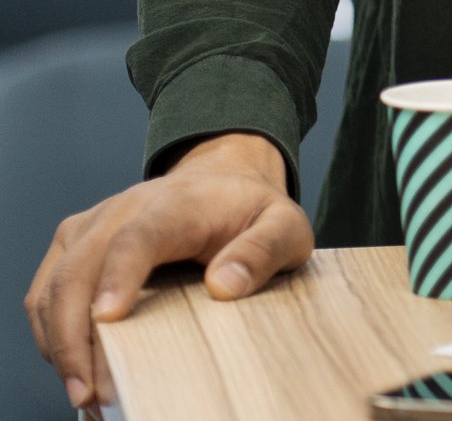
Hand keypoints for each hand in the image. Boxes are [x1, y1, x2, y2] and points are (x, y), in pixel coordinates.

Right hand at [24, 132, 311, 410]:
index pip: (136, 238)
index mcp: (176, 204)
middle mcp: (121, 210)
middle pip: (78, 269)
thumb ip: (263, 251)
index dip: (118, 276)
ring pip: (52, 286)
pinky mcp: (72, 246)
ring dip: (57, 342)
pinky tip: (75, 368)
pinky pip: (45, 293)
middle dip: (73, 334)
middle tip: (88, 390)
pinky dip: (50, 334)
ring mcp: (90, 227)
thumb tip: (225, 285)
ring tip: (82, 392)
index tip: (109, 318)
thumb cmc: (250, 211)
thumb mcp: (284, 226)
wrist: (220, 181)